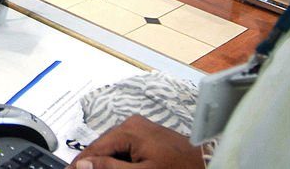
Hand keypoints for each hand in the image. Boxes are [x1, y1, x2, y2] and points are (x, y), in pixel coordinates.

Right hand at [69, 115, 203, 168]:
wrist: (209, 165)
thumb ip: (110, 168)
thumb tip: (82, 164)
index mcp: (128, 129)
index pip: (94, 149)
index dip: (80, 164)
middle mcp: (132, 124)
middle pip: (102, 148)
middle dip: (93, 163)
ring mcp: (140, 129)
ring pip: (113, 149)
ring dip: (106, 163)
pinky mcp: (147, 137)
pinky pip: (125, 149)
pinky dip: (119, 161)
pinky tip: (115, 167)